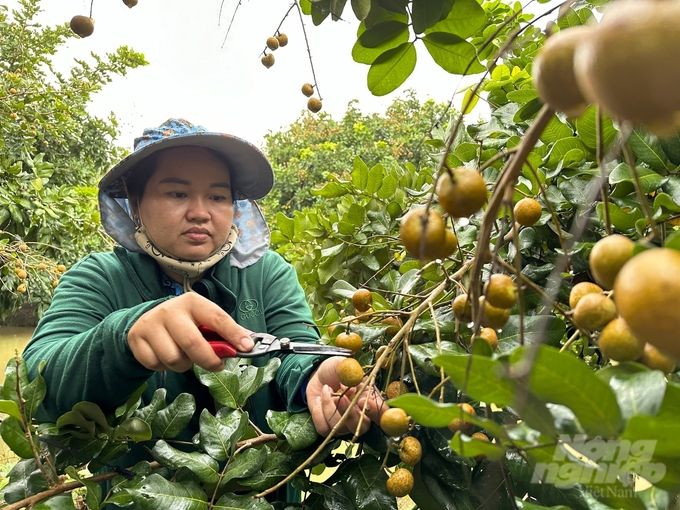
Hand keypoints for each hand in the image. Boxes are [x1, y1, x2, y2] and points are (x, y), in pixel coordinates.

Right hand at [127, 292, 253, 372]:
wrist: (147, 320)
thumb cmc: (185, 323)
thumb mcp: (203, 320)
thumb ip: (224, 332)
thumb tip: (248, 344)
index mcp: (193, 302)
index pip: (217, 318)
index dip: (233, 334)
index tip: (246, 348)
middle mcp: (170, 310)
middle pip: (192, 343)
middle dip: (208, 360)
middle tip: (217, 366)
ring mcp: (151, 323)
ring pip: (174, 359)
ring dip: (184, 365)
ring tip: (186, 357)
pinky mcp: (136, 338)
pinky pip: (156, 365)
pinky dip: (165, 367)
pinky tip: (166, 357)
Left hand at [306, 356, 384, 435]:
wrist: (318, 376)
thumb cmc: (336, 370)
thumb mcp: (342, 363)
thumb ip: (350, 368)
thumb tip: (355, 374)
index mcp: (371, 399)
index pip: (382, 414)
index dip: (377, 412)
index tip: (364, 400)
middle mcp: (360, 415)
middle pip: (363, 428)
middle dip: (353, 416)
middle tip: (343, 398)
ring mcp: (344, 424)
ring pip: (340, 427)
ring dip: (332, 406)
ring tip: (327, 388)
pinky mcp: (328, 427)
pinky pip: (325, 426)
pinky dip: (321, 409)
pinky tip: (322, 395)